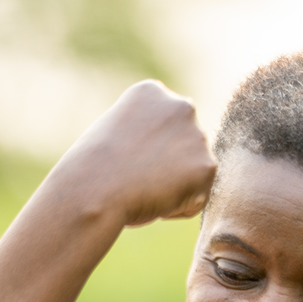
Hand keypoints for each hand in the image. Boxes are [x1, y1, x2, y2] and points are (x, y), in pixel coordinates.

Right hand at [52, 80, 216, 228]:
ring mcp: (198, 135)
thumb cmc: (94, 169)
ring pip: (192, 174)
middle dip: (164, 168)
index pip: (164, 130)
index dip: (142, 153)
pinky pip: (197, 199)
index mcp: (153, 92)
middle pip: (182, 150)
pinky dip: (178, 208)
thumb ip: (149, 133)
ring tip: (143, 186)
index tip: (123, 155)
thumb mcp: (117, 133)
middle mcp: (181, 106)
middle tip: (135, 175)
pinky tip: (155, 199)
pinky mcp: (208, 166)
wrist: (95, 189)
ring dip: (172, 188)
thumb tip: (176, 156)